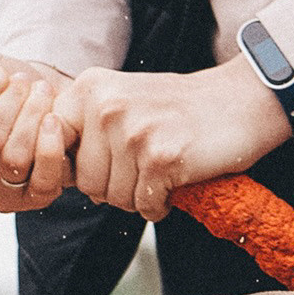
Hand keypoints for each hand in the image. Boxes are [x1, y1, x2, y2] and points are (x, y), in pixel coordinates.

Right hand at [0, 52, 73, 212]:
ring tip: (41, 91)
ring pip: (15, 159)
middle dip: (7, 107)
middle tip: (21, 82)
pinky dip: (51, 145)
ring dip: (32, 116)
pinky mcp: (34, 197)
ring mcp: (1, 195)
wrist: (35, 98)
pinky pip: (43, 180)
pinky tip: (54, 119)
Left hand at [52, 58, 292, 220]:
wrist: (242, 100)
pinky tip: (174, 183)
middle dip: (112, 188)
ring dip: (137, 197)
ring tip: (159, 174)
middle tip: (141, 172)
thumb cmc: (179, 108)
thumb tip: (53, 174)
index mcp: (89, 89)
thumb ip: (84, 129)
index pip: (51, 146)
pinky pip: (144, 205)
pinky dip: (160, 204)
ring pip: (113, 198)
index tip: (100, 166)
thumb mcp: (120, 100)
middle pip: (84, 181)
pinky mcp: (161, 158)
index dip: (72, 167)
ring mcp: (132, 132)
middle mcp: (105, 107)